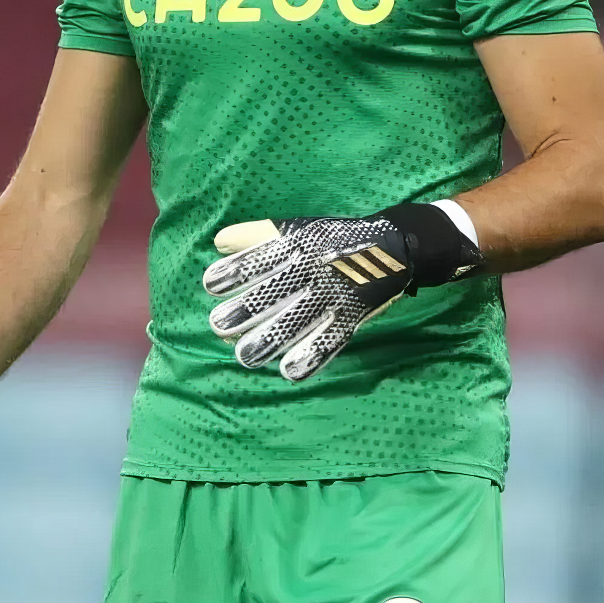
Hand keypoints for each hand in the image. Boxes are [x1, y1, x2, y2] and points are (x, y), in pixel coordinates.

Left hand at [202, 204, 483, 381]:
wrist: (393, 246)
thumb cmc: (332, 239)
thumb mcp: (297, 229)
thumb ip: (258, 235)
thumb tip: (218, 242)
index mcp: (299, 246)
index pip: (263, 258)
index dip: (237, 271)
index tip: (210, 285)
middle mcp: (315, 270)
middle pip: (277, 291)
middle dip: (247, 310)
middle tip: (219, 325)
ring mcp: (334, 294)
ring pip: (298, 319)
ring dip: (271, 339)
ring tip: (245, 357)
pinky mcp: (352, 316)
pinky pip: (331, 339)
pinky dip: (311, 356)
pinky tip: (290, 372)